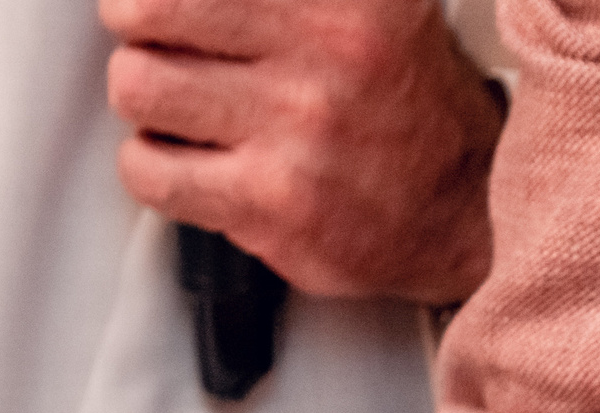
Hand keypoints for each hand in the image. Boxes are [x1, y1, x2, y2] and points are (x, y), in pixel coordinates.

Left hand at [100, 0, 502, 302]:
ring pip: (138, 88)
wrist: (461, 206)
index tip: (155, 7)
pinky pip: (148, 171)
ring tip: (178, 109)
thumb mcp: (366, 4)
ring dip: (144, 101)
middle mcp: (325, 48)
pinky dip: (148, 165)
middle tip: (153, 45)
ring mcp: (295, 129)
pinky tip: (184, 161)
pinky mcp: (268, 203)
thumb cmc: (398, 99)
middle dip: (138, 29)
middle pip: (150, 10)